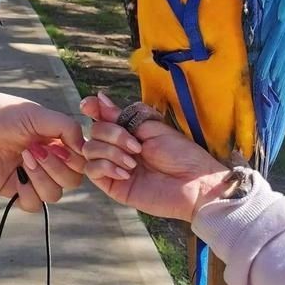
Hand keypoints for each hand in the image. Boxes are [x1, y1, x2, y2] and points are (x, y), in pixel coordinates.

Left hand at [0, 92, 85, 211]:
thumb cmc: (7, 116)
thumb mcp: (40, 115)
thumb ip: (67, 127)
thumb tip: (83, 148)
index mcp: (60, 144)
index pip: (82, 163)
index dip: (75, 160)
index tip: (59, 147)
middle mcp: (51, 163)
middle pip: (72, 181)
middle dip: (55, 167)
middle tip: (34, 149)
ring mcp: (34, 178)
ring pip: (54, 194)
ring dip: (40, 177)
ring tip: (23, 157)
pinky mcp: (17, 191)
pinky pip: (33, 204)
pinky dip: (27, 192)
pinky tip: (17, 174)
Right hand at [80, 93, 229, 221]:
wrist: (195, 184)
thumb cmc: (182, 155)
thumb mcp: (152, 128)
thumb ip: (122, 116)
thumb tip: (100, 98)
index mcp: (127, 132)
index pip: (100, 117)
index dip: (91, 109)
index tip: (89, 105)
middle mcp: (117, 148)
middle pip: (93, 132)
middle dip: (112, 135)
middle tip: (136, 146)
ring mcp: (113, 167)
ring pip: (89, 150)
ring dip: (111, 152)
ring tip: (133, 162)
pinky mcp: (113, 186)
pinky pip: (92, 171)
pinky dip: (106, 167)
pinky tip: (126, 173)